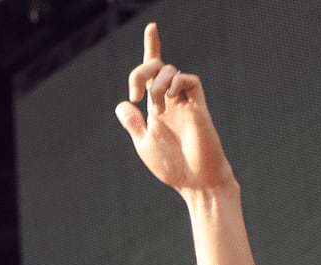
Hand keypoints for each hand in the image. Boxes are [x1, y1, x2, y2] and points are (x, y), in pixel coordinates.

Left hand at [114, 24, 234, 194]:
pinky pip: (189, 80)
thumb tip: (122, 104)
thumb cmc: (173, 167)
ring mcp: (186, 102)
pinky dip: (175, 83)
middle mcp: (171, 100)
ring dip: (156, 86)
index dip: (152, 48)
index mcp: (157, 107)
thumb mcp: (145, 144)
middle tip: (135, 94)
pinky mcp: (199, 106)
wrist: (197, 181)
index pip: (152, 73)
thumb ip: (134, 124)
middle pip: (158, 66)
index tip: (151, 27)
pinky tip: (169, 99)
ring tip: (156, 110)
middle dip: (141, 70)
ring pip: (170, 72)